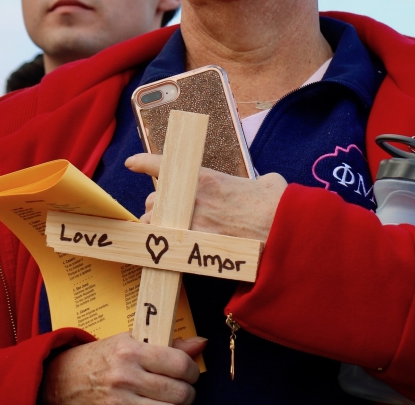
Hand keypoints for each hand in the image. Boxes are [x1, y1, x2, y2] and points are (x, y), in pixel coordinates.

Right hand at [40, 333, 205, 403]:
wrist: (60, 379)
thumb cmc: (99, 358)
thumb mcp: (129, 341)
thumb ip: (166, 344)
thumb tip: (200, 343)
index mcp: (130, 350)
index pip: (179, 363)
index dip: (191, 370)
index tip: (188, 372)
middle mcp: (125, 376)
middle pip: (179, 393)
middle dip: (187, 392)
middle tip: (182, 388)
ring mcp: (120, 401)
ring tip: (169, 399)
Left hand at [126, 154, 287, 242]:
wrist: (283, 232)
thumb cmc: (277, 206)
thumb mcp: (265, 183)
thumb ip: (254, 181)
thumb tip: (263, 185)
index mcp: (206, 178)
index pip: (164, 165)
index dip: (144, 162)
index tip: (132, 163)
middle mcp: (192, 200)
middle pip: (154, 200)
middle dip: (157, 206)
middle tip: (167, 211)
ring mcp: (191, 225)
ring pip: (155, 224)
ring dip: (157, 227)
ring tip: (166, 232)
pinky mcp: (195, 247)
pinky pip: (166, 247)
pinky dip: (165, 249)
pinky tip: (164, 252)